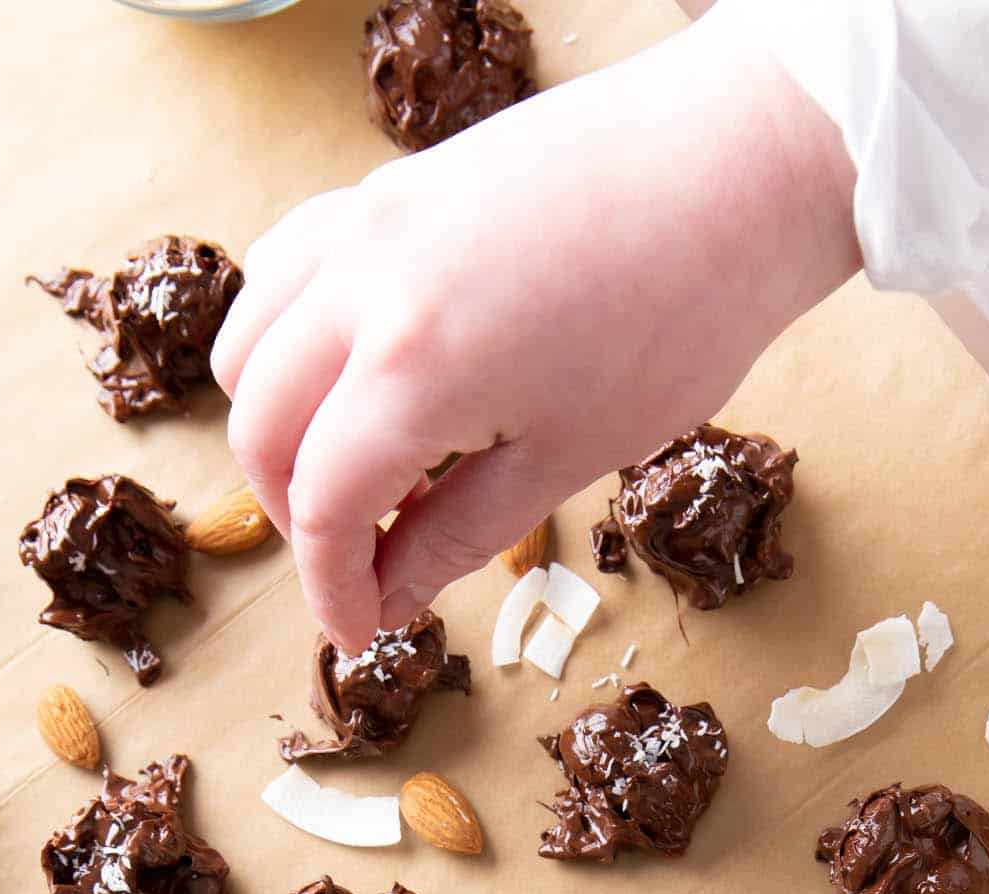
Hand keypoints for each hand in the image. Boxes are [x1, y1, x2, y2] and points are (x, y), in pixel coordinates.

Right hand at [214, 4, 857, 652]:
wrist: (737, 165)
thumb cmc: (679, 313)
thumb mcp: (569, 456)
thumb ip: (458, 532)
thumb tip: (392, 595)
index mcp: (412, 370)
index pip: (322, 504)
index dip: (332, 586)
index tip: (363, 633)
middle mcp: (362, 284)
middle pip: (261, 426)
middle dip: (296, 516)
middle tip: (363, 566)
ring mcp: (365, 220)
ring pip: (251, 341)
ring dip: (278, 424)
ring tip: (356, 473)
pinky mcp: (386, 184)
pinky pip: (286, 266)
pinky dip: (290, 334)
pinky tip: (349, 376)